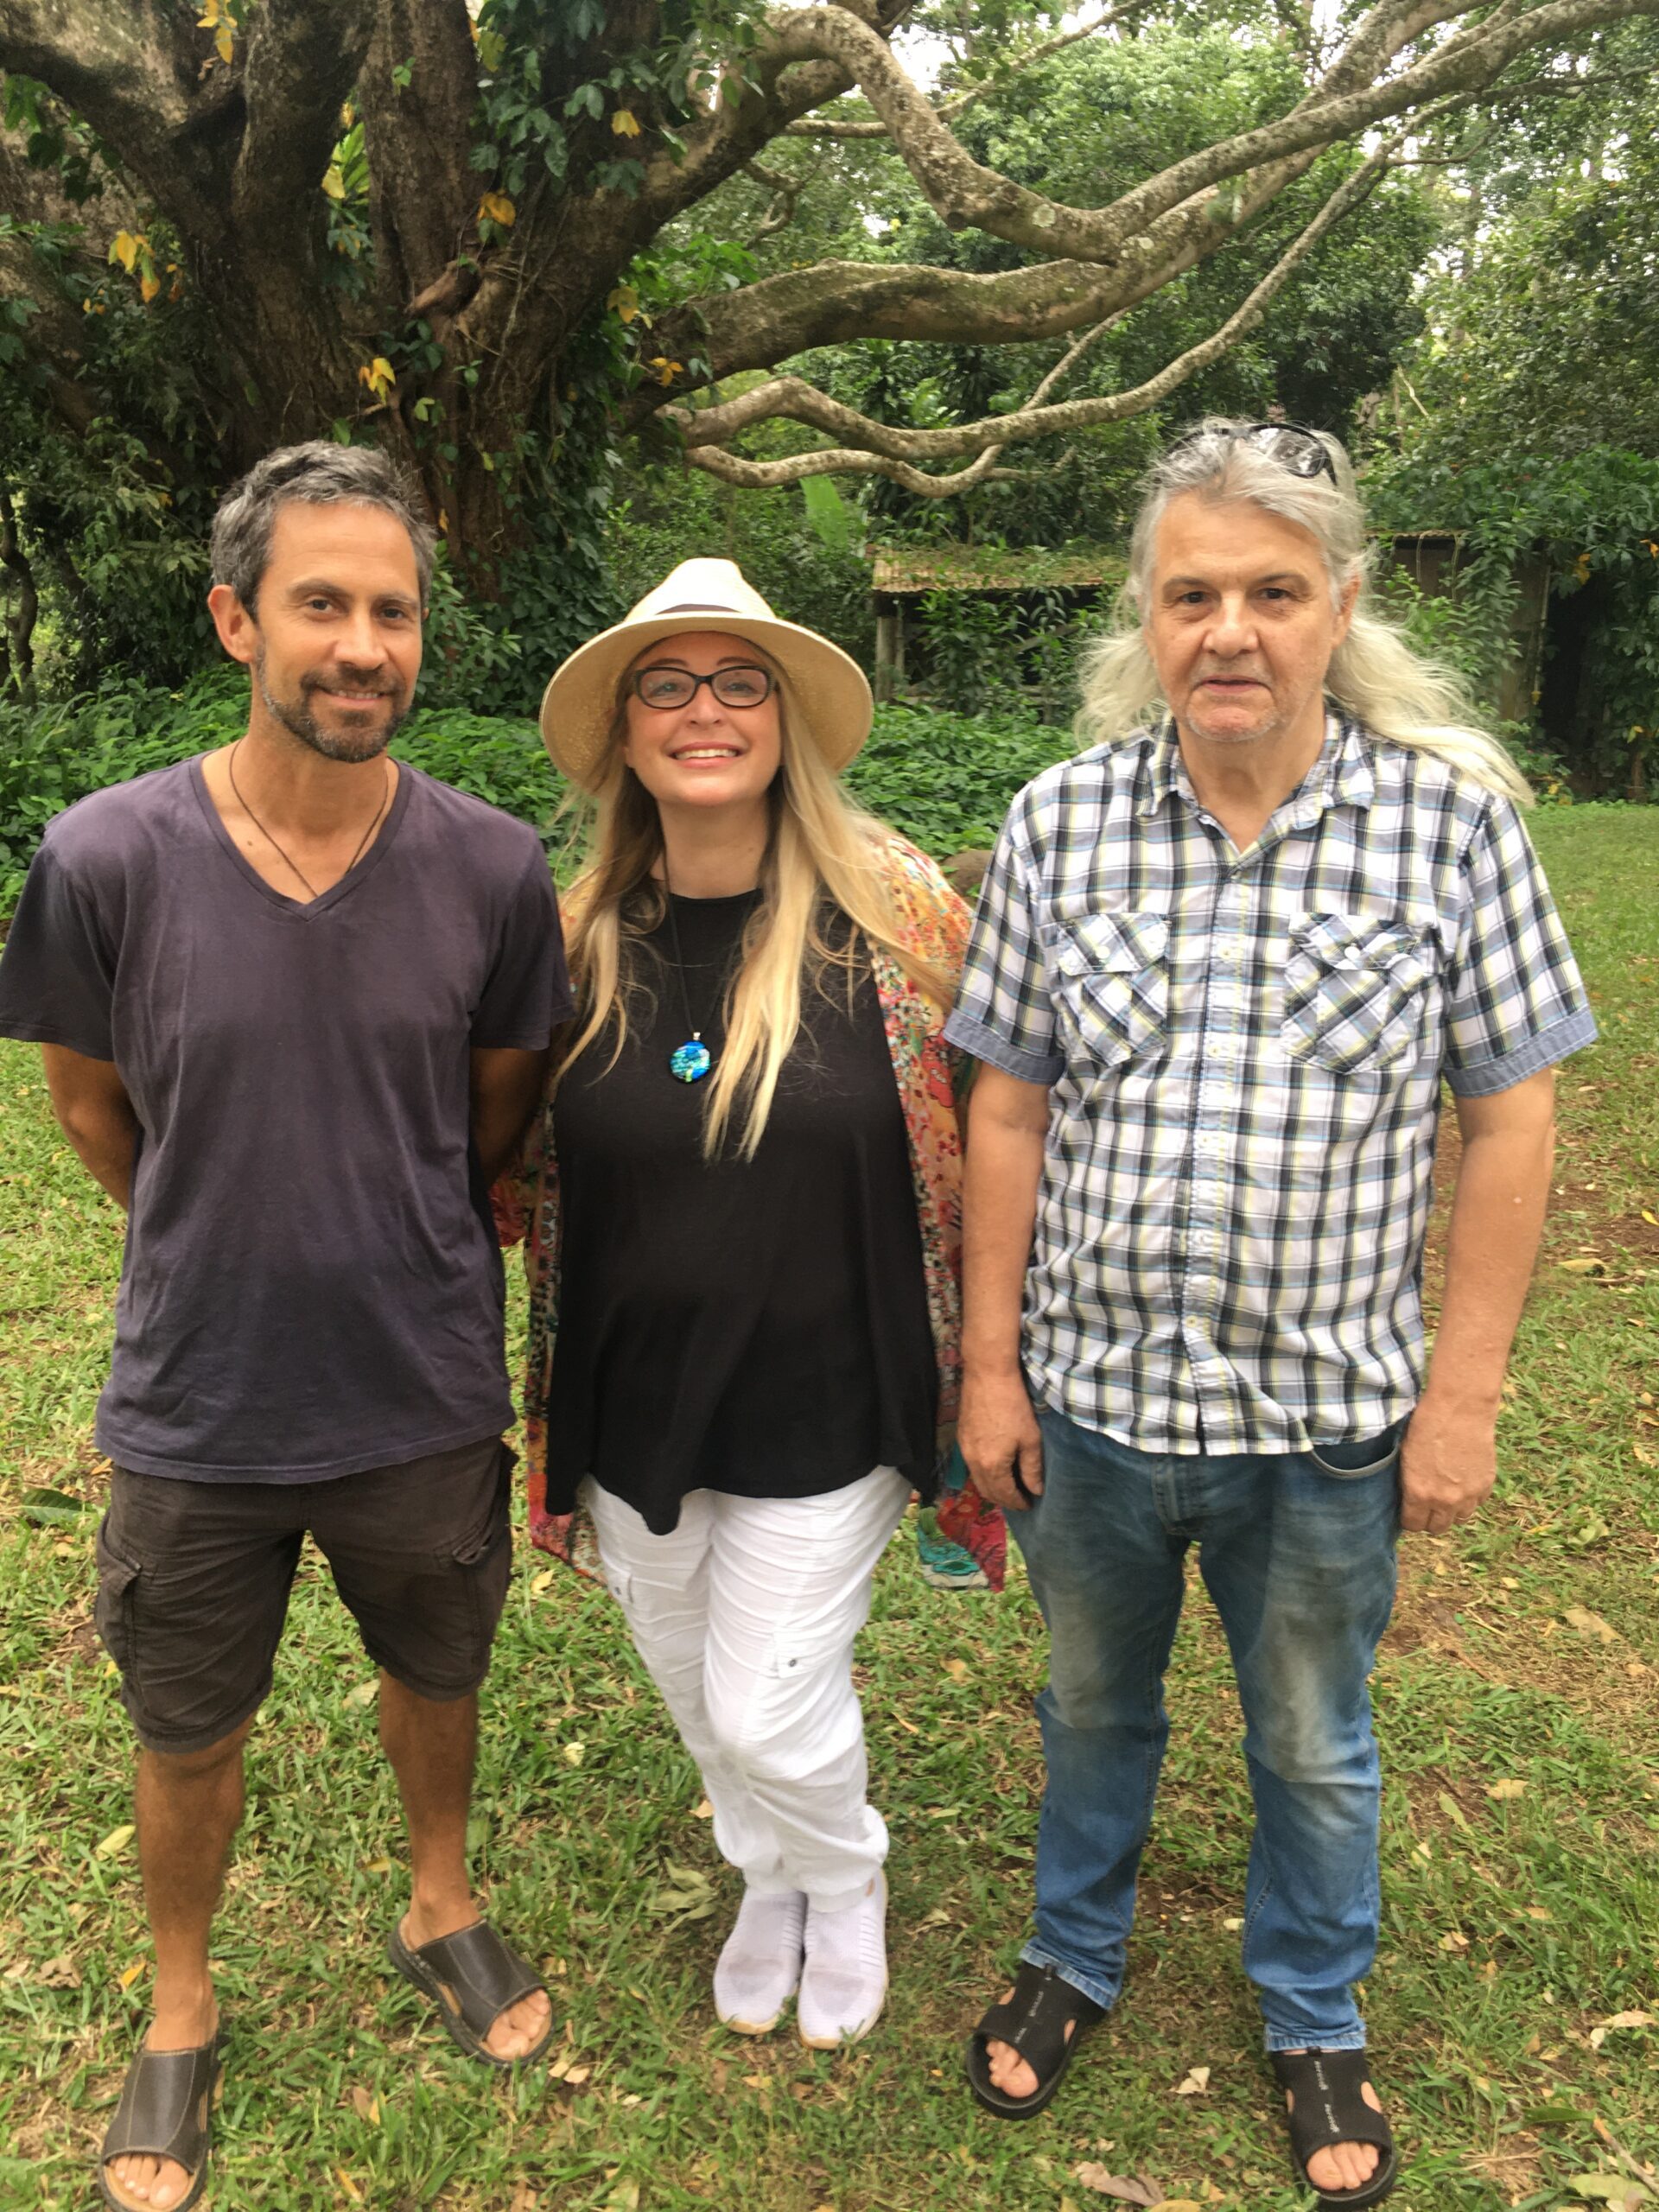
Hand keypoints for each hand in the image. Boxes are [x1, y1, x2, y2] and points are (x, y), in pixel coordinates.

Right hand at [959, 1366, 1043, 1509]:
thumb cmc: (1014, 1405)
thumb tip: (1035, 1490)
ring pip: (977, 1480)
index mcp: (991, 1465)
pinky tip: (994, 1468)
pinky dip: (983, 1474)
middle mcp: (973, 1462)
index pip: (1005, 1494)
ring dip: (992, 1488)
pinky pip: (971, 1466)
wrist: (988, 1375)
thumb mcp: (1030, 1438)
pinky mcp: (961, 1437)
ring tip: (1008, 1488)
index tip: (1030, 1504)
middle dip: (1004, 1500)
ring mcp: (964, 1449)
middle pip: (987, 1491)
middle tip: (1019, 1500)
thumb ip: (1031, 1468)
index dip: (1018, 1503)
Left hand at [1399, 1392, 1497, 1533]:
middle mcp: (1445, 1500)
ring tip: (1447, 1495)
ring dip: (1452, 1511)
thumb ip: (1408, 1483)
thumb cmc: (1425, 1424)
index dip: (1409, 1519)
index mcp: (1419, 1493)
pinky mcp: (1486, 1484)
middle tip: (1427, 1505)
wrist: (1460, 1409)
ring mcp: (1469, 1495)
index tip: (1409, 1511)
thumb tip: (1407, 1495)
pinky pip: (1478, 1503)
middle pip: (1438, 1527)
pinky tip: (1463, 1482)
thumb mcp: (1405, 1455)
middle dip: (1430, 1519)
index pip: (1414, 1525)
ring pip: (1461, 1518)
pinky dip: (1471, 1498)